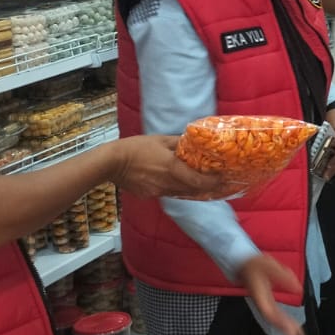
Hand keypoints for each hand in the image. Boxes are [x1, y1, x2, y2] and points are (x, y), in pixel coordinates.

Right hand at [110, 134, 225, 198]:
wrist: (111, 162)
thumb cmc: (135, 147)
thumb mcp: (160, 140)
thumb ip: (179, 143)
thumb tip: (192, 143)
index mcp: (172, 169)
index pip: (198, 181)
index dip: (213, 182)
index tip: (223, 179)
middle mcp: (167, 184)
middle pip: (193, 190)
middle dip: (207, 188)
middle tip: (219, 183)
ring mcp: (157, 192)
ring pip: (181, 193)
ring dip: (193, 190)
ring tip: (204, 184)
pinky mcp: (149, 195)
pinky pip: (168, 193)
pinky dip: (176, 189)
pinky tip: (177, 183)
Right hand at [238, 255, 305, 334]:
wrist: (242, 262)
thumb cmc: (254, 263)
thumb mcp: (270, 265)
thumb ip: (284, 276)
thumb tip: (298, 289)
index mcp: (260, 296)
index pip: (270, 313)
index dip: (280, 323)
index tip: (291, 331)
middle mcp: (261, 302)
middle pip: (274, 320)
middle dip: (286, 330)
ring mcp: (263, 302)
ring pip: (274, 318)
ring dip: (285, 328)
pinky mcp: (265, 301)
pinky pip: (275, 314)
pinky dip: (283, 321)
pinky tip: (290, 325)